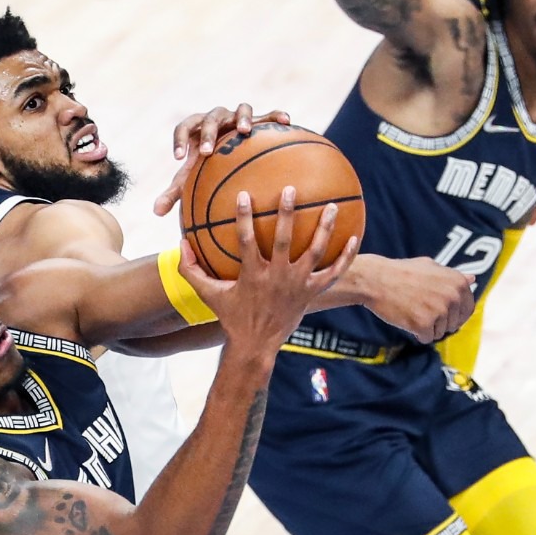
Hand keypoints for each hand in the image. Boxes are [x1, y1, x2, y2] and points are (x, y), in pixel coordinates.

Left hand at [153, 105, 289, 217]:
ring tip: (245, 131)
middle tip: (208, 151)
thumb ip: (174, 192)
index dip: (179, 141)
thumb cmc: (207, 166)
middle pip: (211, 118)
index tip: (179, 159)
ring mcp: (238, 117)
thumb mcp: (190, 178)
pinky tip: (286, 121)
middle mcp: (218, 118)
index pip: (184, 128)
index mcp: (197, 129)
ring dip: (241, 118)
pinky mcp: (259, 120)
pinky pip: (269, 115)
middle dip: (209, 133)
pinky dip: (276, 115)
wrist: (228, 148)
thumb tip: (155, 212)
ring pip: (240, 109)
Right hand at [181, 188, 357, 354]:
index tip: (245, 194)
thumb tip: (180, 244)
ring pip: (314, 252)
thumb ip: (191, 270)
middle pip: (282, 240)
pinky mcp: (311, 292)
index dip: (244, 217)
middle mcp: (276, 277)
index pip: (245, 241)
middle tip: (290, 190)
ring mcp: (296, 284)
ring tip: (332, 205)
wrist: (256, 345)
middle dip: (286, 213)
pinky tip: (355, 238)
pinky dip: (345, 257)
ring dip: (324, 228)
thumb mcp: (208, 294)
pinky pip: (333, 273)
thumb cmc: (231, 316)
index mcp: (251, 274)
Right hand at [354, 255, 474, 343]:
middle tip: (420, 308)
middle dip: (440, 322)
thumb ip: (453, 276)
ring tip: (412, 310)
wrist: (376, 279)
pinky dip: (417, 333)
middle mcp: (453, 297)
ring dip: (427, 327)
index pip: (468, 309)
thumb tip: (473, 279)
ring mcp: (440, 311)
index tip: (441, 312)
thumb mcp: (431, 267)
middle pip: (454, 324)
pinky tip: (407, 319)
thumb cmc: (402, 272)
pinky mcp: (424, 324)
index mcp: (458, 282)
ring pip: (440, 332)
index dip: (454, 314)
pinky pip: (427, 338)